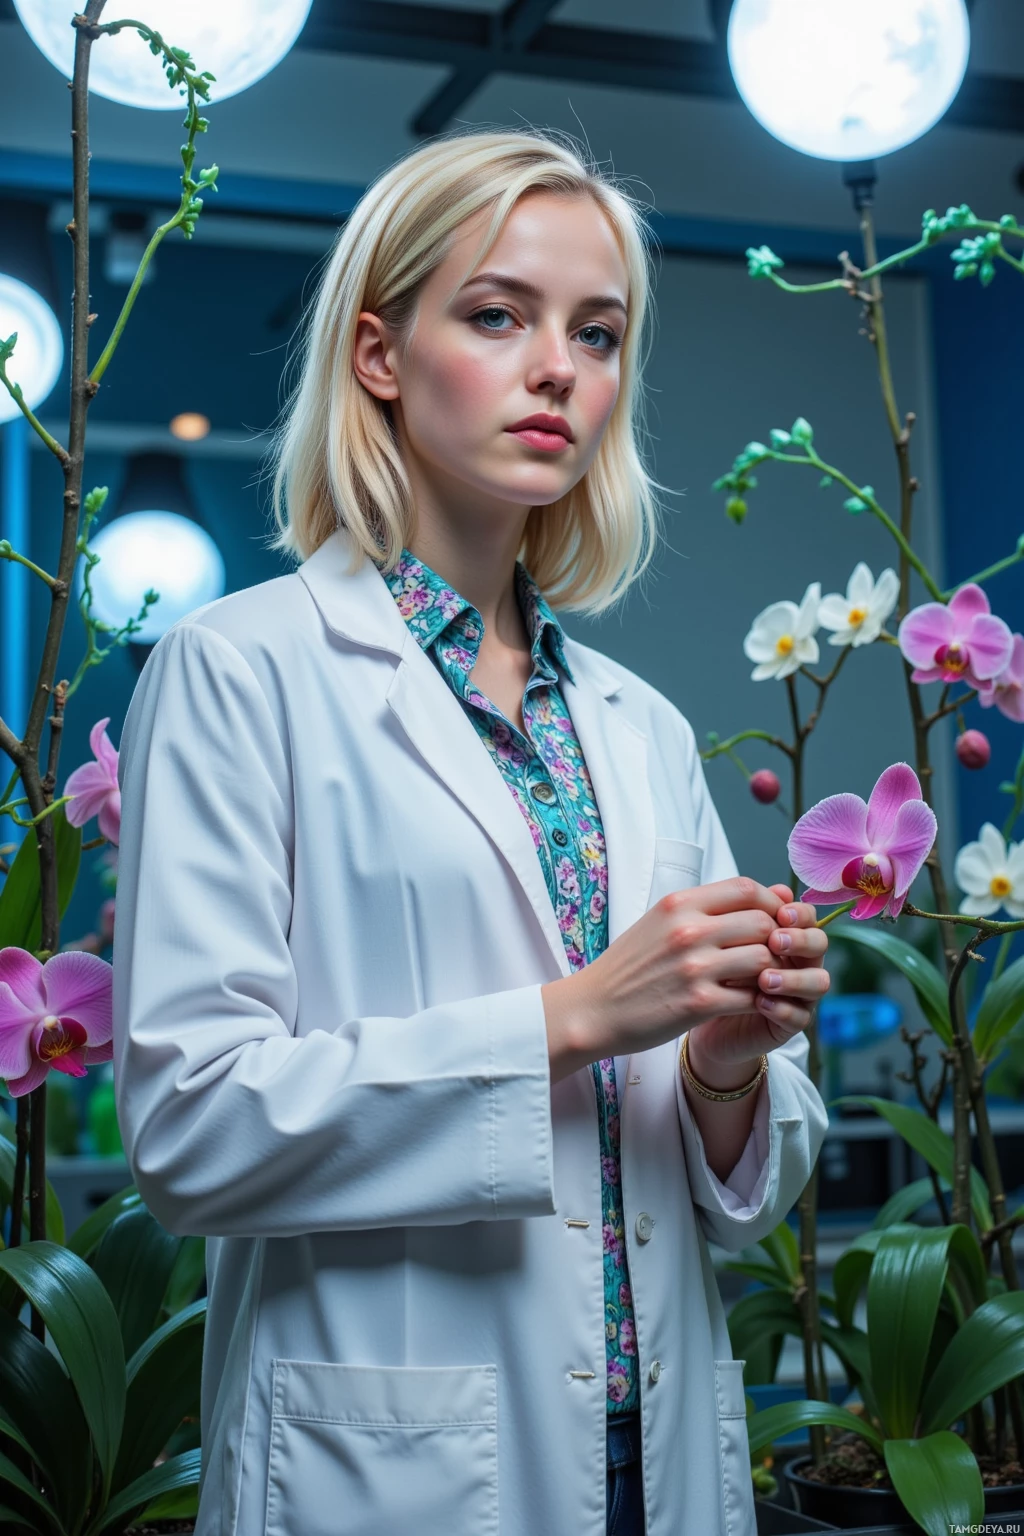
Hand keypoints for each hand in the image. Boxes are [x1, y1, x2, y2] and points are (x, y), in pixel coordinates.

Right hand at [542, 875, 809, 1082]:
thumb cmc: (629, 966)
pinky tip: (751, 1002)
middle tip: (774, 954)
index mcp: (678, 904)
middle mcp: (688, 930)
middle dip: (775, 938)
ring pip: (763, 958)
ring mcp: (694, 967)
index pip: (745, 888)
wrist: (593, 1008)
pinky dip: (760, 1000)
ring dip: (770, 971)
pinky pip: (752, 996)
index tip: (772, 918)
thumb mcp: (660, 921)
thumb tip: (759, 896)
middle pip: (762, 922)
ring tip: (762, 979)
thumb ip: (706, 908)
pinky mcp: (699, 1003)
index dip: (769, 902)